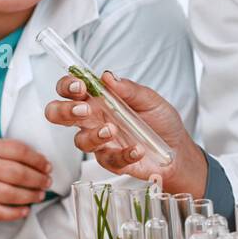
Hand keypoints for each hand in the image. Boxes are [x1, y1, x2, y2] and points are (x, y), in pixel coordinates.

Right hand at [0, 138, 51, 220]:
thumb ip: (10, 149)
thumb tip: (39, 160)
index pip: (19, 151)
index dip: (38, 160)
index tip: (47, 166)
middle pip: (18, 174)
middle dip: (38, 179)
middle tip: (47, 182)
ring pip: (11, 194)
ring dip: (31, 196)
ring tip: (40, 195)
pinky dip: (14, 214)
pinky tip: (25, 211)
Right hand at [45, 71, 207, 195]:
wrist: (178, 150)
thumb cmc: (161, 122)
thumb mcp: (150, 100)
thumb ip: (129, 89)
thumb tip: (107, 76)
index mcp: (99, 100)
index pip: (70, 89)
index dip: (67, 86)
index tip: (79, 86)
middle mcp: (93, 120)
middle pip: (59, 115)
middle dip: (64, 111)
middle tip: (83, 109)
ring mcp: (100, 142)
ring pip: (79, 140)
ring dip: (93, 135)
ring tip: (112, 130)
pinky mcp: (112, 161)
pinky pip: (108, 159)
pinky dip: (123, 154)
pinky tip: (137, 149)